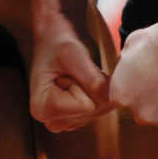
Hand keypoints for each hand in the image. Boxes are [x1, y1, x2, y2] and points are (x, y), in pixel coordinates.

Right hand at [29, 18, 111, 132]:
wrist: (56, 37)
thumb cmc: (59, 43)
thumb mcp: (73, 55)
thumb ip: (92, 79)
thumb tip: (115, 98)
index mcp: (42, 109)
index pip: (86, 105)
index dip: (83, 83)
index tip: (66, 71)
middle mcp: (52, 121)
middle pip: (94, 110)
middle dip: (92, 86)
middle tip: (73, 71)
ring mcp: (66, 121)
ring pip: (101, 109)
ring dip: (97, 87)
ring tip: (77, 74)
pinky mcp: (78, 117)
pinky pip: (103, 107)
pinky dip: (100, 91)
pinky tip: (83, 80)